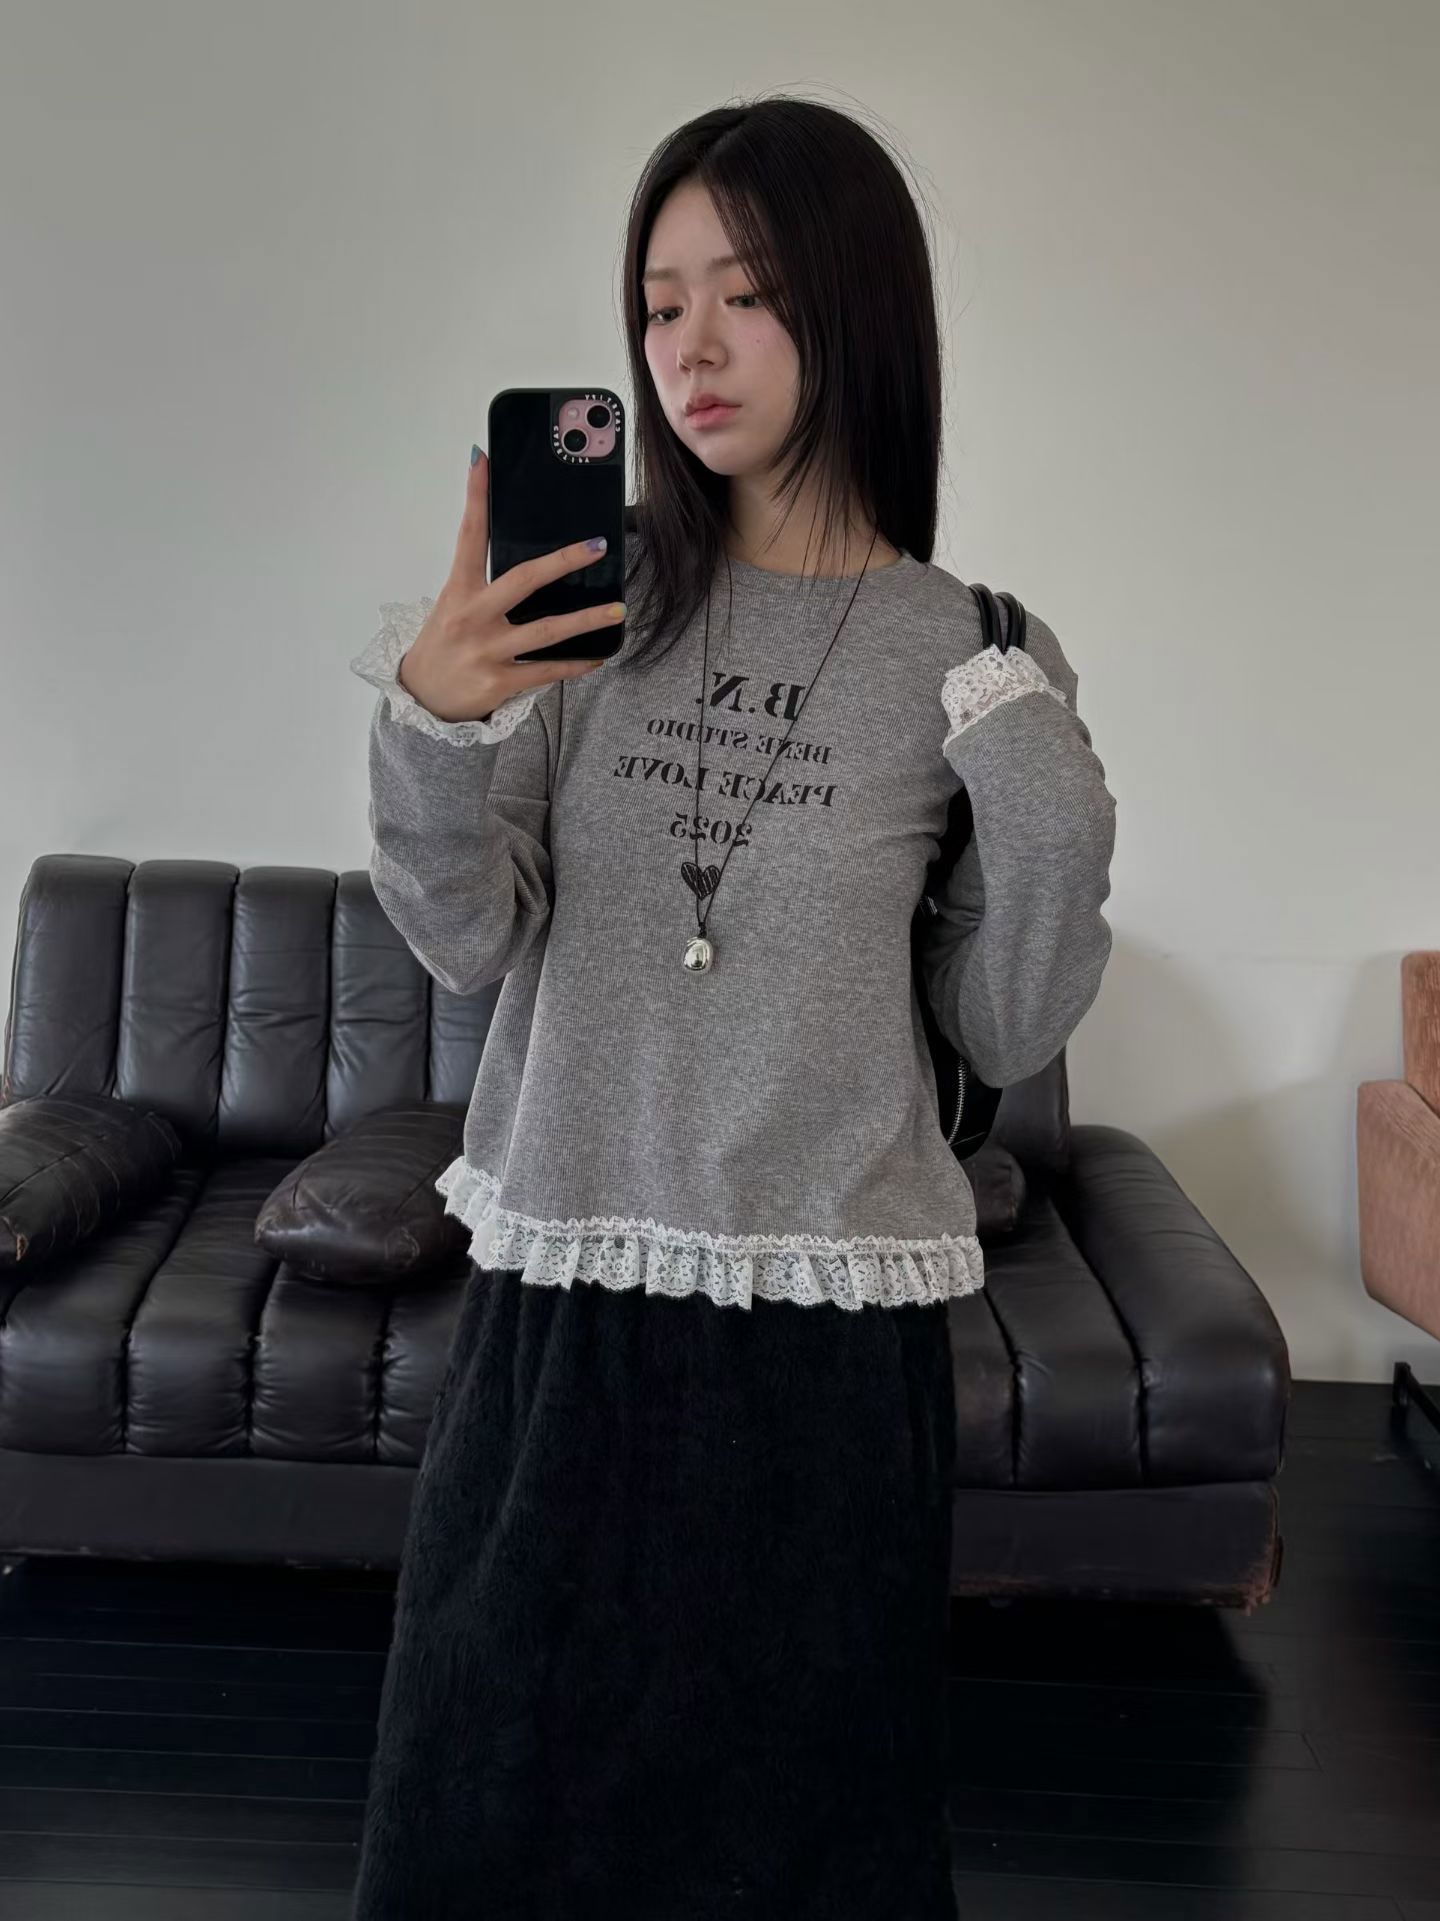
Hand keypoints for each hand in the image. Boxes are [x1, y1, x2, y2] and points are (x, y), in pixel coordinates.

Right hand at [396, 449, 622, 722]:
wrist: (423, 699)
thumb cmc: (444, 644)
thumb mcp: (453, 606)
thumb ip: (483, 583)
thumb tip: (528, 561)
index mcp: (459, 590)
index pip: (469, 536)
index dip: (475, 496)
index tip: (483, 460)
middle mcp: (473, 616)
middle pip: (523, 580)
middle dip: (563, 561)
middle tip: (597, 547)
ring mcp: (487, 650)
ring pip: (546, 631)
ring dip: (587, 619)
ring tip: (617, 610)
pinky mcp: (499, 681)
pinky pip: (546, 670)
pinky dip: (575, 664)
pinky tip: (598, 656)